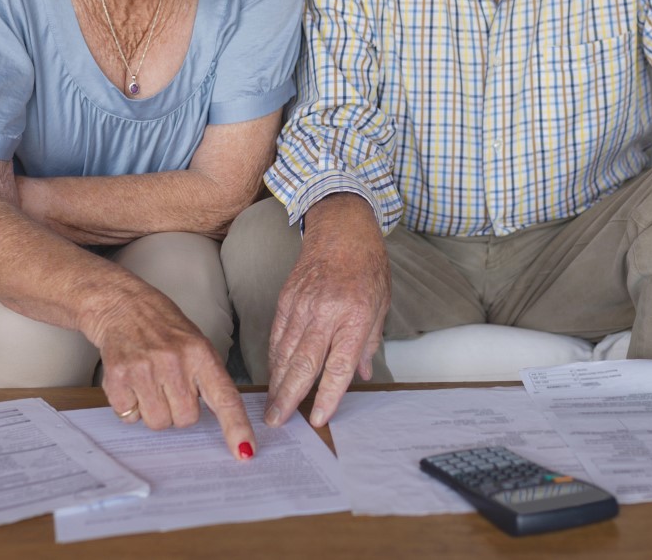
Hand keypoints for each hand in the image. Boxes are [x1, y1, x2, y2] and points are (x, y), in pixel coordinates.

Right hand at [93, 284, 255, 461]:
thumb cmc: (163, 328)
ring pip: (158, 422)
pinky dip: (130, 406)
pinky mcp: (119, 376)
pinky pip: (129, 416)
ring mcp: (146, 369)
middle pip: (186, 420)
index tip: (246, 451)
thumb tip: (219, 420)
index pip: (225, 397)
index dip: (237, 427)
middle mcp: (175, 361)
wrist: (123, 305)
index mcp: (201, 353)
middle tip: (169, 384)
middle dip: (178, 409)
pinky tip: (131, 382)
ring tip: (149, 382)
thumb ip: (207, 379)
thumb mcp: (195, 345)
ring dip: (153, 410)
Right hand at [265, 194, 390, 428]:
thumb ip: (368, 343)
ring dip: (276, 383)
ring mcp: (302, 305)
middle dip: (288, 397)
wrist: (342, 229)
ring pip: (284, 352)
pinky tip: (272, 375)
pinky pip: (277, 335)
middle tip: (277, 422)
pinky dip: (273, 358)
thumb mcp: (380, 306)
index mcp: (353, 317)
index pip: (338, 366)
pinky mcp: (286, 298)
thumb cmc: (367, 267)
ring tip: (271, 407)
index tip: (318, 418)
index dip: (327, 396)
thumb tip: (361, 375)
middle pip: (303, 364)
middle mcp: (325, 313)